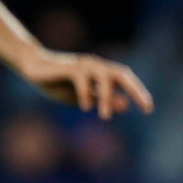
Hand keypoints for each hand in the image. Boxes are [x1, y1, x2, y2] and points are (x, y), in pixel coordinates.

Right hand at [19, 49, 152, 118]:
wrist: (34, 68)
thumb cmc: (59, 82)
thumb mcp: (84, 96)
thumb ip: (102, 99)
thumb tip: (125, 105)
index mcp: (102, 73)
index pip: (126, 80)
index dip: (138, 93)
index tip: (148, 109)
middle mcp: (97, 66)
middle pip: (122, 75)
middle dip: (136, 91)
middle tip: (146, 108)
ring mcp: (84, 65)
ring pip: (105, 77)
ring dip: (107, 97)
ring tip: (105, 117)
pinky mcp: (69, 67)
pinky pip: (82, 78)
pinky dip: (86, 93)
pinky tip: (85, 107)